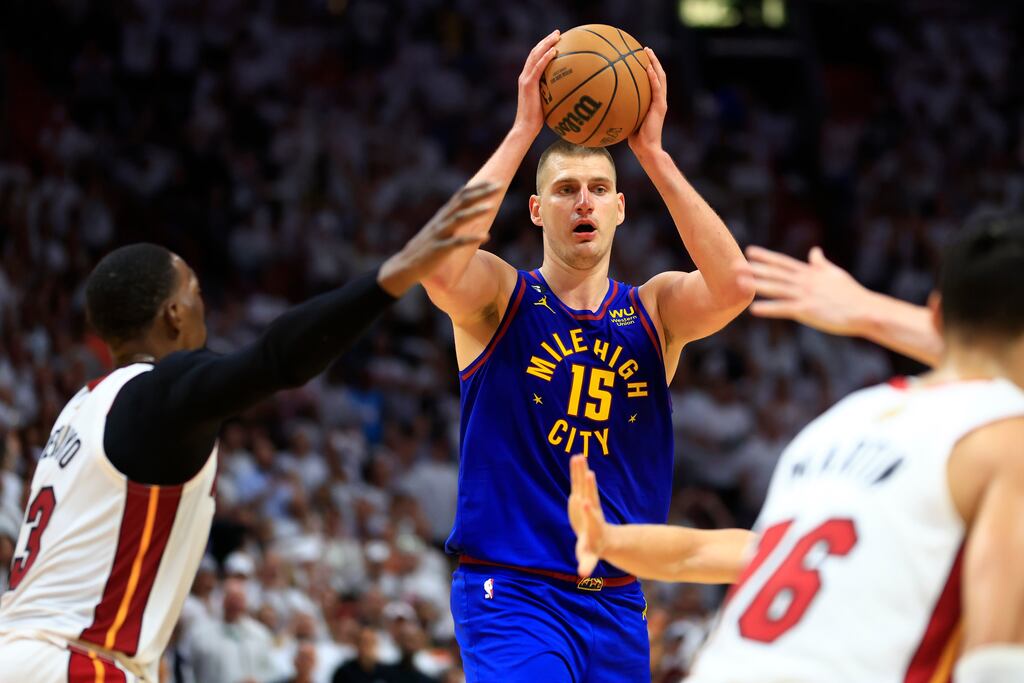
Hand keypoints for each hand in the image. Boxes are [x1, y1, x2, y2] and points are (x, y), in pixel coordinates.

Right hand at [377, 181, 499, 296]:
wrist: (406, 265)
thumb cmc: (427, 248)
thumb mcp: (441, 231)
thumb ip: (456, 222)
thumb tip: (479, 224)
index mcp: (443, 215)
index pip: (462, 195)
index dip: (478, 187)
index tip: (494, 181)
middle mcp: (442, 221)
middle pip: (462, 202)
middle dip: (481, 193)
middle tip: (499, 186)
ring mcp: (440, 234)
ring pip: (459, 219)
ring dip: (475, 212)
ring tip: (491, 207)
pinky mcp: (439, 249)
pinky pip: (457, 242)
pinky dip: (471, 239)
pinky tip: (486, 237)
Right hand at [513, 30, 560, 136]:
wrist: (525, 128)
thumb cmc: (537, 121)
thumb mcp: (546, 104)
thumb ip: (553, 95)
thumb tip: (569, 93)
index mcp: (527, 79)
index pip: (534, 58)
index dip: (543, 47)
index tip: (554, 40)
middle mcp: (524, 76)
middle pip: (534, 52)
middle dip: (546, 41)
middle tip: (557, 33)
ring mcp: (525, 79)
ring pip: (535, 56)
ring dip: (546, 44)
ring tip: (557, 36)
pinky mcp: (528, 84)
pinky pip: (538, 67)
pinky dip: (546, 57)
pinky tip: (555, 51)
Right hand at [568, 455, 606, 576]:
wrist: (601, 537)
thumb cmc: (594, 548)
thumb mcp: (590, 557)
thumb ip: (587, 563)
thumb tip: (583, 573)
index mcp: (592, 525)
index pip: (592, 518)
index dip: (589, 512)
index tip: (586, 503)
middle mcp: (590, 511)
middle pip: (589, 497)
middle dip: (589, 487)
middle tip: (589, 474)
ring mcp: (586, 502)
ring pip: (584, 485)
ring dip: (581, 472)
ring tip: (579, 458)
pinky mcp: (580, 497)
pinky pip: (578, 482)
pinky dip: (576, 471)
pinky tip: (576, 457)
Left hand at [628, 47, 667, 155]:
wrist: (647, 148)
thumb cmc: (635, 139)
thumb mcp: (627, 119)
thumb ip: (622, 109)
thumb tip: (605, 103)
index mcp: (653, 102)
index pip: (653, 81)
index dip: (649, 68)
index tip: (641, 57)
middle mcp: (659, 100)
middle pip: (659, 75)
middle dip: (653, 60)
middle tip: (645, 49)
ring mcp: (661, 102)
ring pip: (660, 77)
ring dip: (655, 63)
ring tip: (647, 51)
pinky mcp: (660, 107)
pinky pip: (657, 88)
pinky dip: (653, 77)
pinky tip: (647, 67)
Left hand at [746, 245, 873, 335]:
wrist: (865, 310)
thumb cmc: (851, 293)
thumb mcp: (834, 273)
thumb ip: (820, 263)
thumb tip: (814, 251)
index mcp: (810, 273)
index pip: (783, 262)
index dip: (766, 257)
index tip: (749, 251)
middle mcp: (805, 281)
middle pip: (774, 273)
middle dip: (754, 269)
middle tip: (734, 265)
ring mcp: (805, 295)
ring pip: (776, 288)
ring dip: (757, 285)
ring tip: (739, 282)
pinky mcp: (807, 310)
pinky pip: (784, 309)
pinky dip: (769, 308)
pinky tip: (754, 309)